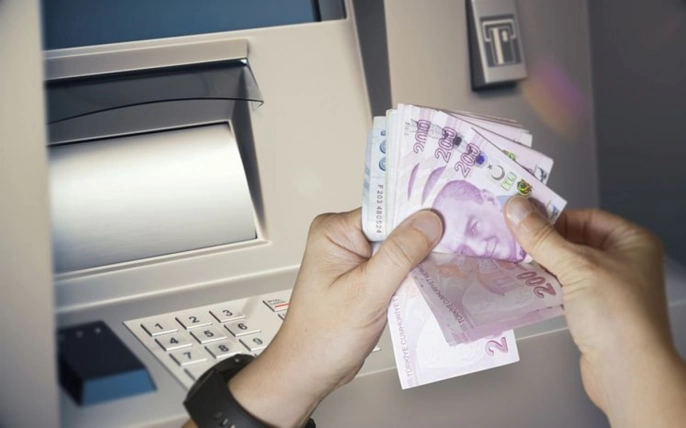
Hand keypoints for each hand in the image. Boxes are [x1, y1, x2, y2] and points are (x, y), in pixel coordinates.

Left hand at [209, 209, 441, 426]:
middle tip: (459, 240)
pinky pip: (399, 265)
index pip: (385, 208)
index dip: (418, 213)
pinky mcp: (367, 276)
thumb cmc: (322, 336)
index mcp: (334, 231)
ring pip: (401, 246)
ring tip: (450, 260)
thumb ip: (399, 255)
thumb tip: (428, 221)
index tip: (450, 216)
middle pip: (396, 225)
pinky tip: (433, 277)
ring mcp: (357, 258)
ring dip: (422, 256)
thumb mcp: (365, 293)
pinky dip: (415, 272)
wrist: (310, 371)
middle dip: (424, 236)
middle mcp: (344, 238)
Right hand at [505, 196, 685, 427]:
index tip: (521, 219)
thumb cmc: (615, 313)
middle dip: (542, 242)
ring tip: (511, 261)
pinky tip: (524, 285)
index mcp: (631, 241)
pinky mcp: (594, 311)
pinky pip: (565, 288)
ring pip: (567, 266)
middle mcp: (624, 261)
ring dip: (540, 264)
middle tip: (509, 239)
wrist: (628, 371)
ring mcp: (610, 288)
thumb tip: (515, 207)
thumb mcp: (576, 266)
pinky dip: (545, 286)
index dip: (553, 217)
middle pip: (574, 241)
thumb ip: (542, 237)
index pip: (585, 217)